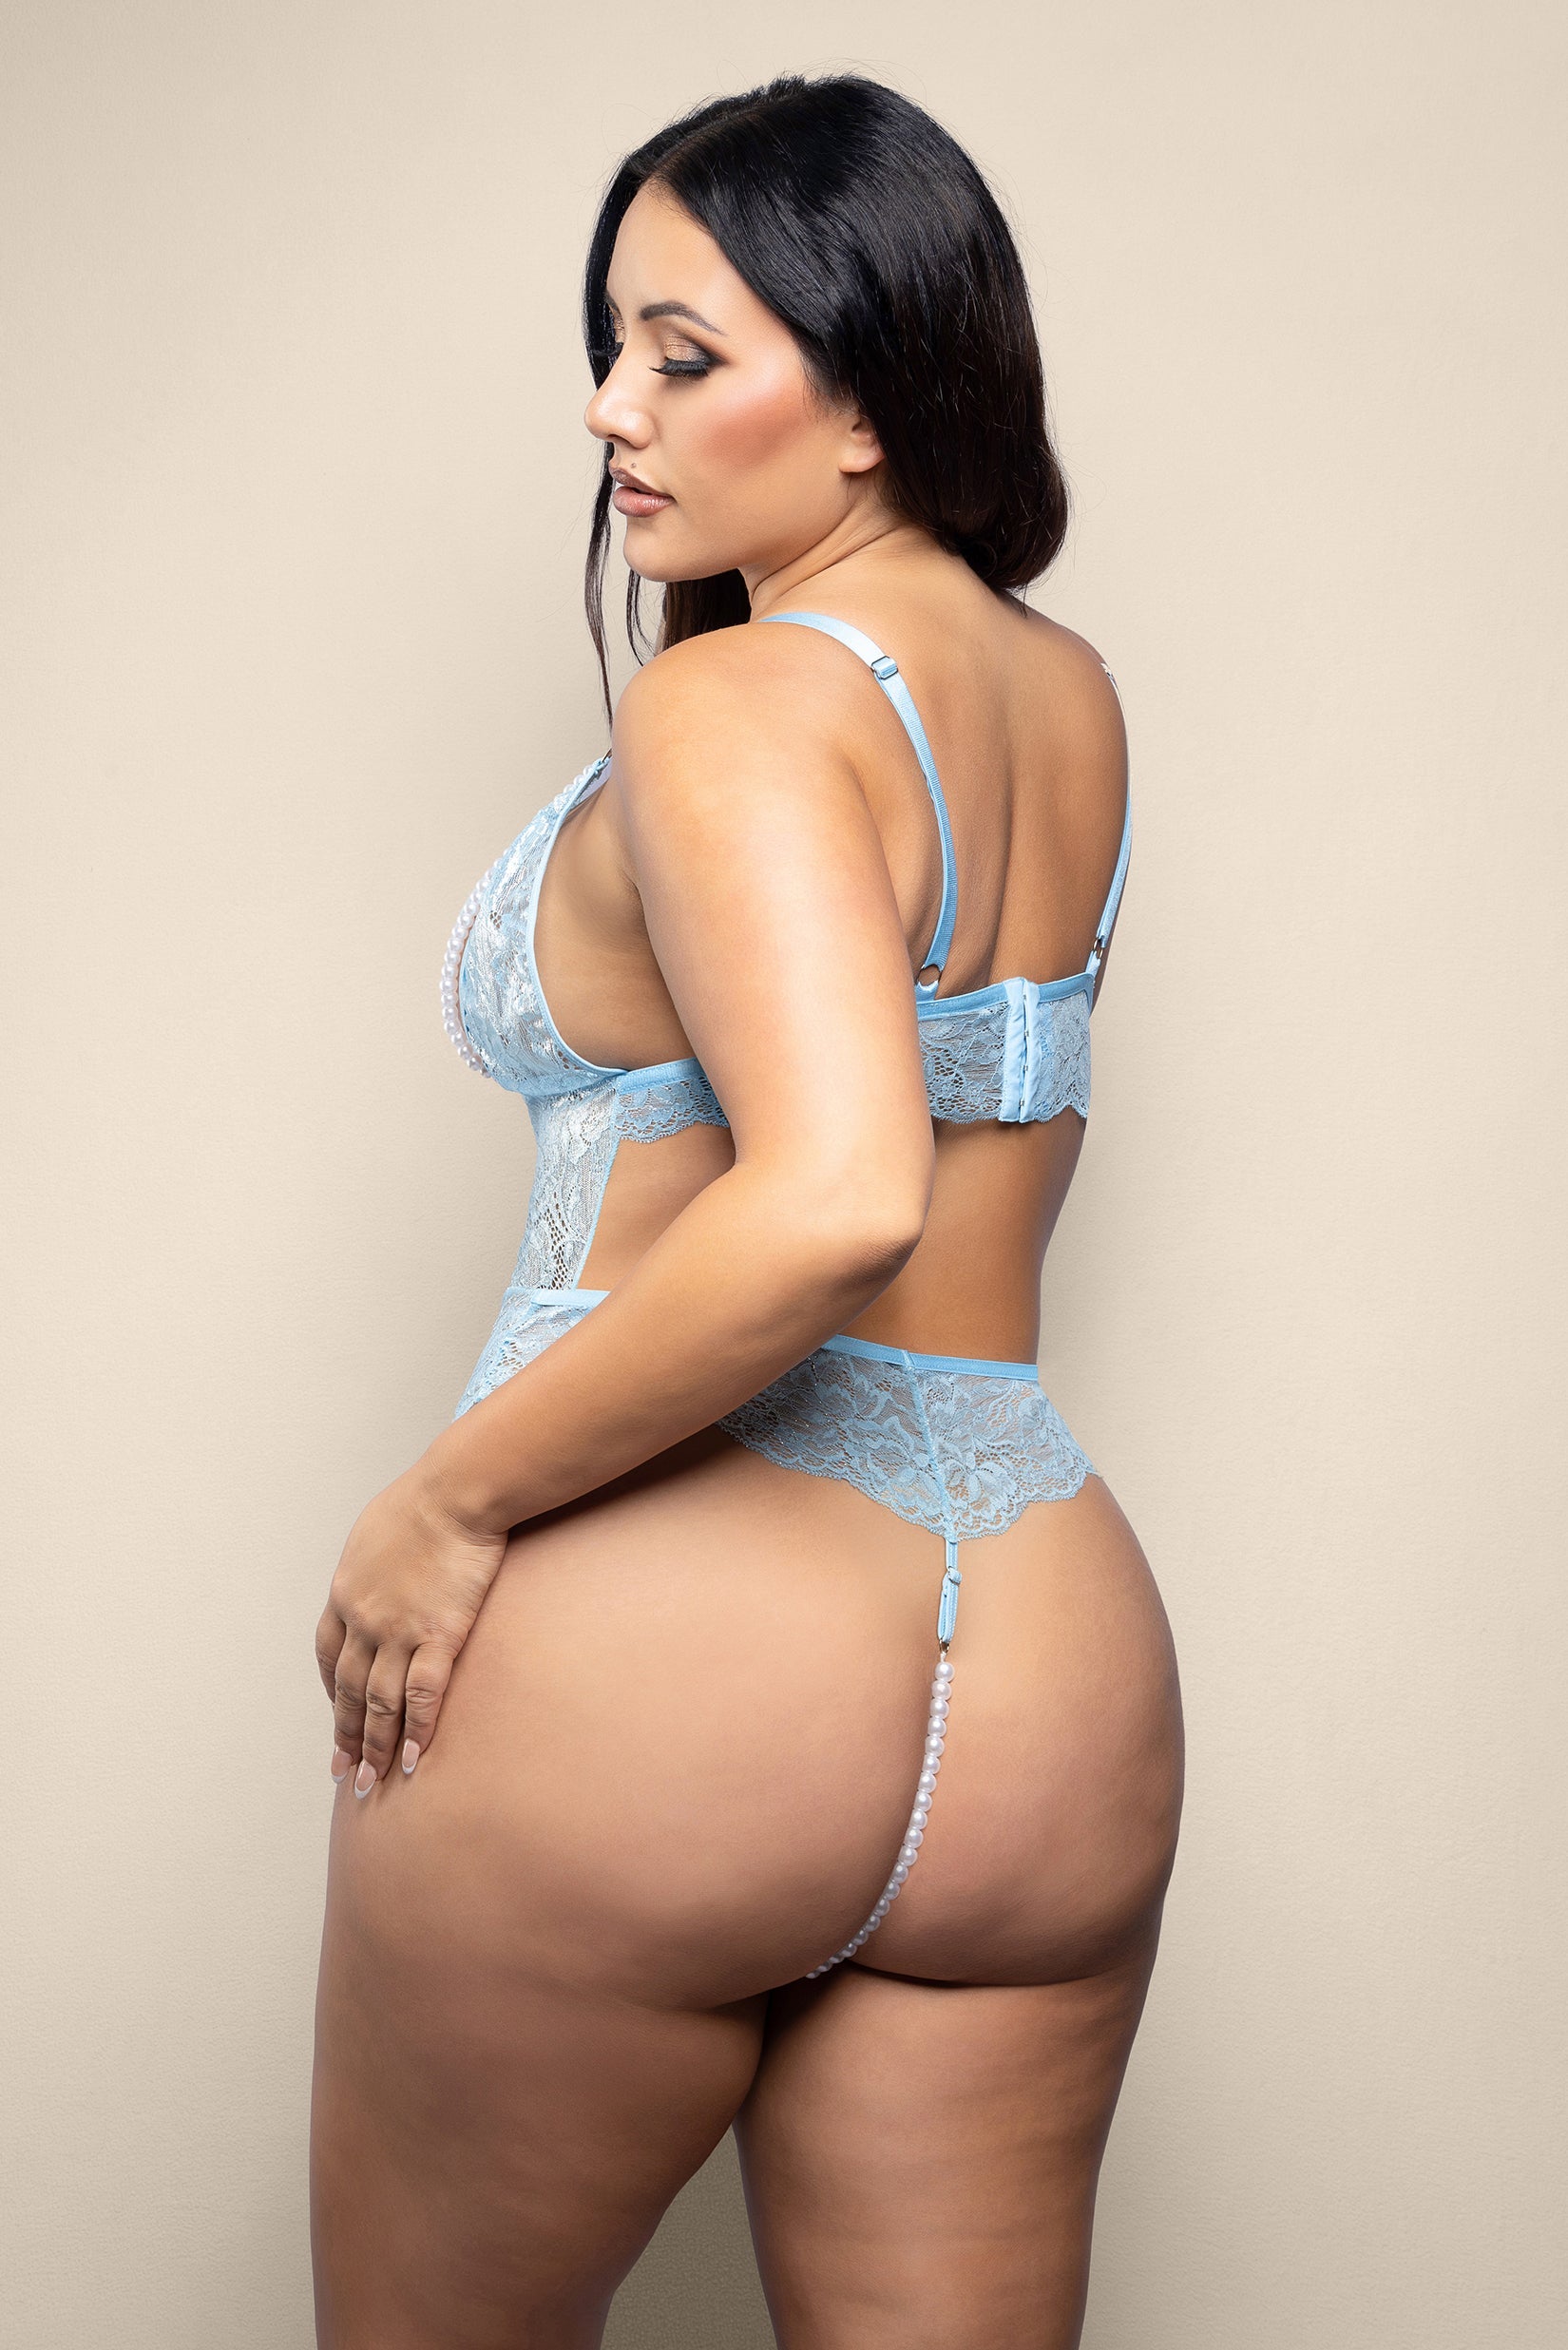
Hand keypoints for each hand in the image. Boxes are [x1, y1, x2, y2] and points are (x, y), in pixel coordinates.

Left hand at [314, 1463, 508, 1793]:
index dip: (334, 1691)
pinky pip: (421, 1695)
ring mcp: (399, 1631)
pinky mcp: (439, 1636)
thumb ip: (373, 1563)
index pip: (330, 1656)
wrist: (456, 1492)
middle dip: (346, 1735)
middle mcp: (364, 1619)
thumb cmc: (425, 1499)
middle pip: (350, 1689)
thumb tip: (380, 1573)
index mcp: (346, 1593)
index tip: (339, 1715)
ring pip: (380, 1703)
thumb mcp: (377, 1530)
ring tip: (372, 1782)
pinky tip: (412, 1761)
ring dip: (374, 1746)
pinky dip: (415, 1732)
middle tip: (343, 1772)